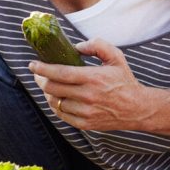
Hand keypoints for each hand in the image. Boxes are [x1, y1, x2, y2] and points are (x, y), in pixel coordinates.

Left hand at [28, 38, 151, 130]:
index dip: (42, 68)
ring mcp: (85, 112)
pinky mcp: (85, 124)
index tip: (32, 65)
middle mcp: (87, 96)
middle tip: (39, 74)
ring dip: (48, 93)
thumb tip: (76, 47)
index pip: (59, 73)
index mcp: (93, 78)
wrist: (137, 109)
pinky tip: (58, 98)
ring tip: (50, 85)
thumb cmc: (124, 81)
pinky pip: (61, 115)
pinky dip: (56, 105)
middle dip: (40, 80)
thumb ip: (97, 45)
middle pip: (52, 88)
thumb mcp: (116, 57)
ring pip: (54, 102)